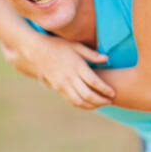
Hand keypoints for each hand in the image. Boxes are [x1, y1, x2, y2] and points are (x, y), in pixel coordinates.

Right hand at [0, 36, 114, 109]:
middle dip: (101, 100)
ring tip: (102, 103)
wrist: (37, 51)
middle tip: (110, 100)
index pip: (94, 81)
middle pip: (88, 94)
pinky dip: (82, 105)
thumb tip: (107, 58)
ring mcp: (62, 84)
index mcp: (76, 65)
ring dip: (92, 105)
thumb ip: (91, 53)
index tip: (113, 92)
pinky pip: (71, 101)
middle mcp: (69, 77)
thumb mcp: (76, 45)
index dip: (105, 89)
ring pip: (79, 101)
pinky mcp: (57, 88)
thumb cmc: (59, 46)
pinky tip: (89, 104)